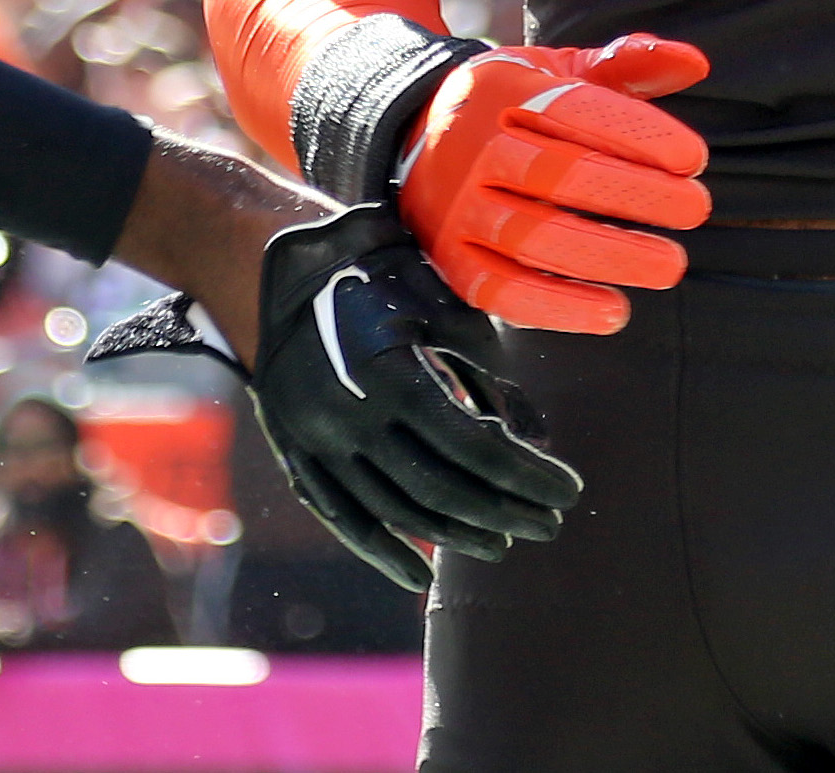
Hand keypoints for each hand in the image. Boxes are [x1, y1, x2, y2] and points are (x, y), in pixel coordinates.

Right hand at [93, 206, 580, 590]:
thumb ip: (482, 361)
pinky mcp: (293, 453)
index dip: (527, 475)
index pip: (476, 447)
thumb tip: (534, 430)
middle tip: (550, 522)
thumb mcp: (433, 294)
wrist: (266, 259)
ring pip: (394, 510)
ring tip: (503, 542)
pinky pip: (340, 515)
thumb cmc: (367, 264)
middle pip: (441, 488)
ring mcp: (314, 443)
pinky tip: (419, 575)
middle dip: (504, 510)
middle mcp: (348, 421)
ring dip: (454, 533)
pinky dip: (380, 549)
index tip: (569, 489)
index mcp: (390, 377)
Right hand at [401, 35, 713, 333]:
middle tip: (696, 209)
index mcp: (502, 88)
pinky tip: (613, 310)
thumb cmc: (514, 105)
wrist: (416, 136)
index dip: (636, 133)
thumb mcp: (559, 70)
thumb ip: (626, 63)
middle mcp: (472, 145)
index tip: (693, 159)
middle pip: (558, 174)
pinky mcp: (451, 257)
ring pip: (533, 237)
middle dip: (635, 195)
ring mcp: (457, 205)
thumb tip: (694, 63)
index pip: (573, 109)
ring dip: (608, 256)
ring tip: (669, 265)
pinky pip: (499, 290)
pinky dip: (557, 308)